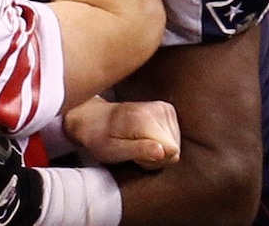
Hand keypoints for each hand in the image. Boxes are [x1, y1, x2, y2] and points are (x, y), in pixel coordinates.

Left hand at [64, 96, 180, 169]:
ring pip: (175, 145)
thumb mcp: (113, 150)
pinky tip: (143, 137)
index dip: (155, 161)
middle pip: (174, 150)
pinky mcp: (167, 109)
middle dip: (156, 156)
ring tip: (135, 142)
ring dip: (157, 150)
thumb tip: (162, 151)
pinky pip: (174, 137)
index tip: (135, 156)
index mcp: (145, 118)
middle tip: (132, 150)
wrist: (94, 117)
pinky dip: (160, 142)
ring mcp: (165, 107)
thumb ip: (139, 151)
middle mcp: (158, 109)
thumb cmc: (99, 137)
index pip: (171, 152)